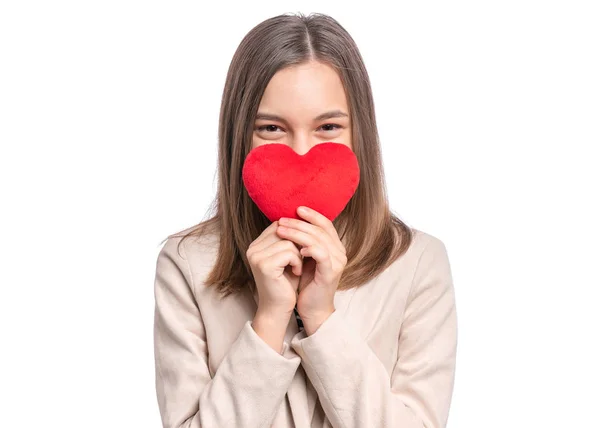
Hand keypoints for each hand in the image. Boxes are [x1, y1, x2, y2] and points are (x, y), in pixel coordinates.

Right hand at [247, 220, 302, 315]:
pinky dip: (298, 262)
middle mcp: (252, 248)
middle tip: (301, 259)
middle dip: (298, 244)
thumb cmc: (286, 282)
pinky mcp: (264, 265)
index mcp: (256, 244)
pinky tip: (296, 272)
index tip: (301, 249)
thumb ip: (289, 239)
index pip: (279, 225)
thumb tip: (303, 219)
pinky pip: (289, 252)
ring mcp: (256, 256)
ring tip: (298, 267)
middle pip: (284, 230)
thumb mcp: (288, 257)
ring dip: (299, 254)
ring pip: (288, 241)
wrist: (279, 308)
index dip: (295, 233)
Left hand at [276, 206, 346, 332]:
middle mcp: (339, 252)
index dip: (312, 215)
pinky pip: (321, 254)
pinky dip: (309, 248)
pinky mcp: (331, 272)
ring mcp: (337, 262)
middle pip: (320, 229)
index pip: (325, 224)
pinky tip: (296, 249)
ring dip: (298, 233)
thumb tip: (289, 222)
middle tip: (282, 220)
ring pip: (318, 239)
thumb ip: (303, 242)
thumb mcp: (305, 258)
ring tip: (282, 231)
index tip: (295, 209)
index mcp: (334, 246)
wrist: (312, 308)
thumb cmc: (307, 283)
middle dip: (299, 223)